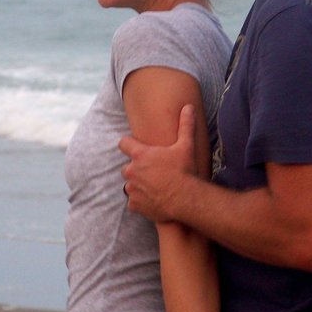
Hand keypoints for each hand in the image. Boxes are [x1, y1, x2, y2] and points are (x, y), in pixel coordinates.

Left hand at [119, 103, 197, 221]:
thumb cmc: (184, 171)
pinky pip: (133, 202)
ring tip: (154, 187)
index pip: (123, 143)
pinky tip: (153, 200)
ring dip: (138, 185)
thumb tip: (188, 106)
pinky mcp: (135, 204)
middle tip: (153, 171)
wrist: (185, 199)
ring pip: (130, 185)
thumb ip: (185, 125)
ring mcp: (132, 189)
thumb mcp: (186, 146)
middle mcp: (132, 171)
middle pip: (127, 167)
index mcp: (140, 155)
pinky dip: (141, 202)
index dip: (129, 144)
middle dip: (137, 169)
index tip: (135, 147)